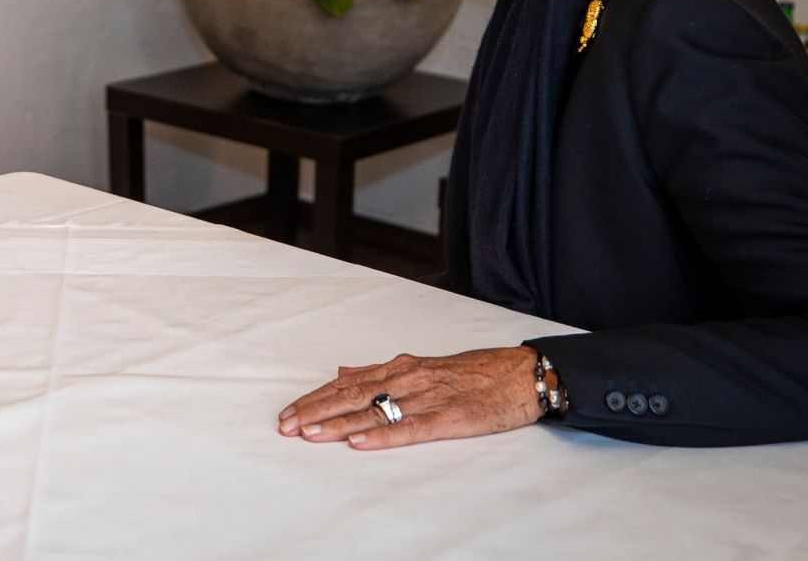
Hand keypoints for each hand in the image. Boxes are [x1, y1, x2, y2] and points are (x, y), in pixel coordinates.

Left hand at [277, 347, 541, 448]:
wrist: (521, 374)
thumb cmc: (473, 373)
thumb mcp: (421, 366)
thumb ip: (379, 373)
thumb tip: (342, 372)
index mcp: (400, 368)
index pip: (347, 384)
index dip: (316, 399)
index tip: (288, 413)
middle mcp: (407, 378)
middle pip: (352, 396)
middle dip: (316, 411)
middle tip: (286, 425)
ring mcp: (427, 397)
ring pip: (374, 410)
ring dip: (338, 423)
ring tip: (310, 433)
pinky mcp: (449, 418)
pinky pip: (410, 428)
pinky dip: (383, 435)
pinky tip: (359, 442)